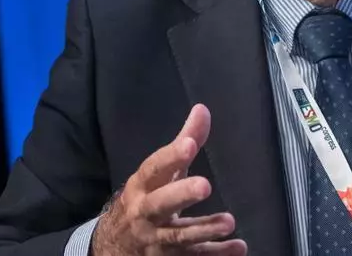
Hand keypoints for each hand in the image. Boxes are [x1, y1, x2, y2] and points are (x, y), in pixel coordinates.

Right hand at [92, 104, 245, 254]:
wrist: (112, 246)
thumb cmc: (144, 199)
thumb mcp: (159, 173)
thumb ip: (182, 144)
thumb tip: (202, 109)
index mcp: (141, 186)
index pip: (153, 169)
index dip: (170, 157)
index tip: (190, 145)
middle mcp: (145, 213)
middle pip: (159, 204)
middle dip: (181, 195)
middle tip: (206, 185)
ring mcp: (156, 239)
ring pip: (178, 235)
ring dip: (204, 229)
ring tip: (229, 222)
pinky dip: (216, 254)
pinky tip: (239, 247)